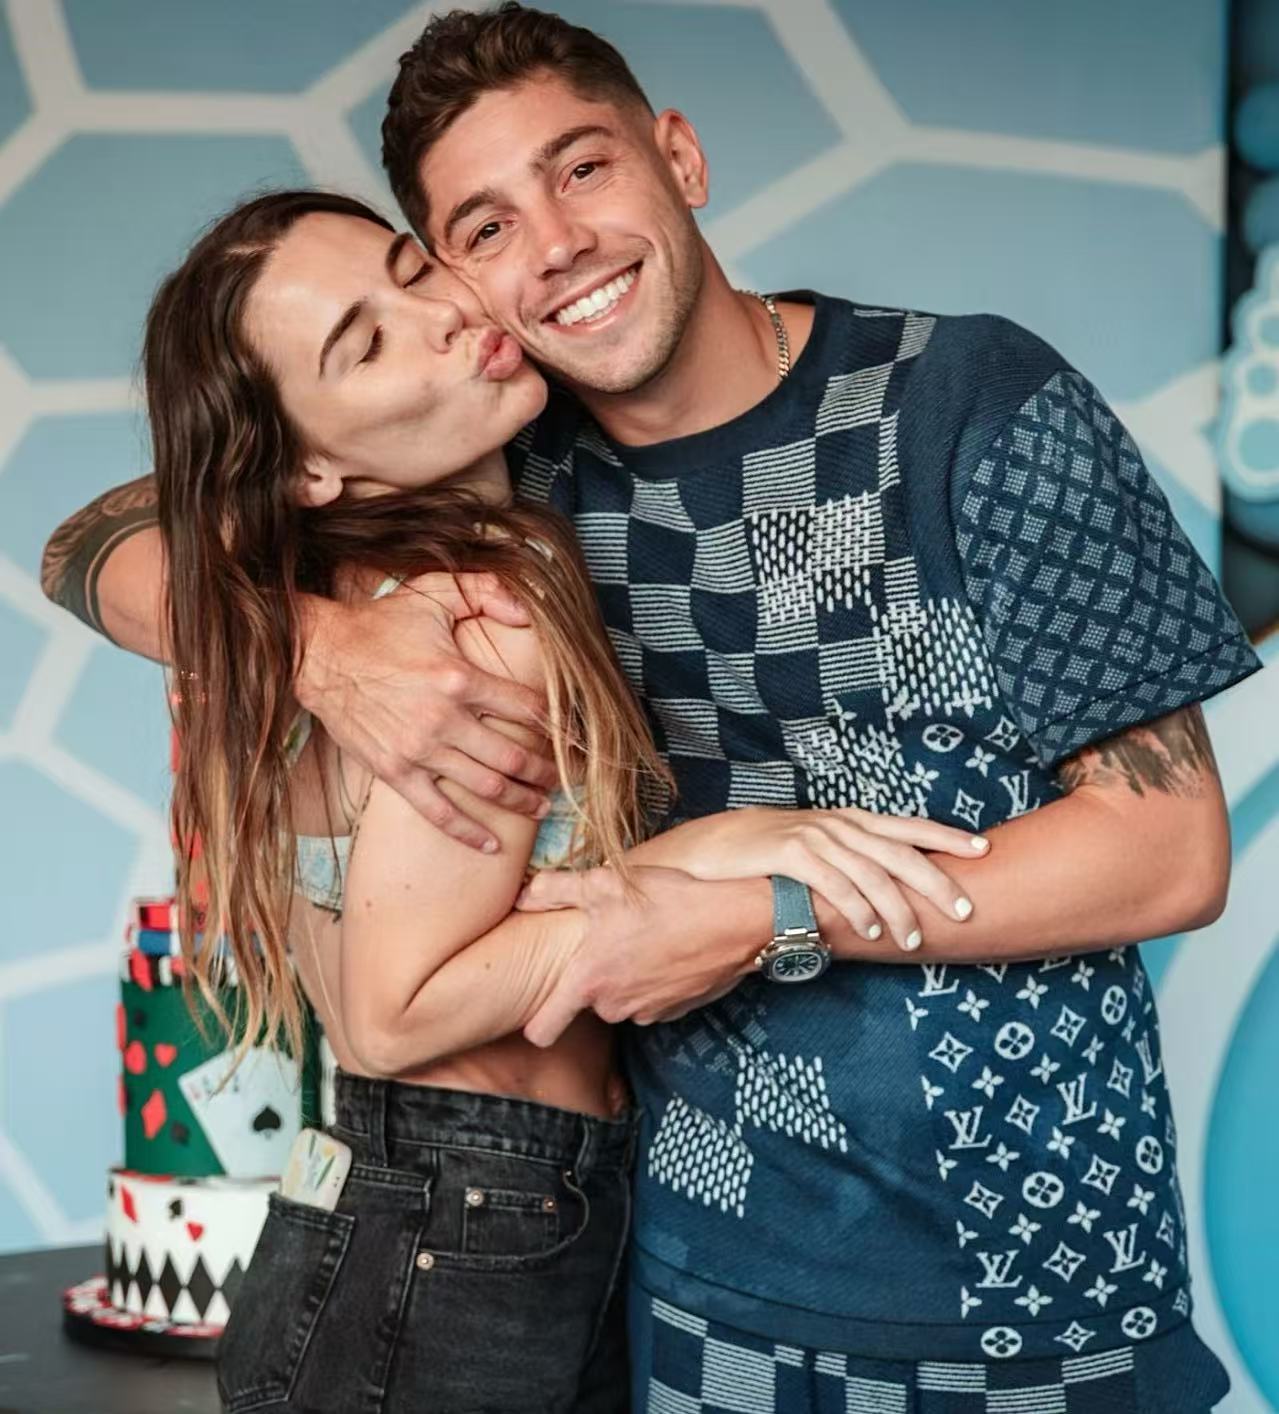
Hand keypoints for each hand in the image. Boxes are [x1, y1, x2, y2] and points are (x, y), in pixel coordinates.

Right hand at [296, 573, 558, 850]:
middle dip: (546, 772)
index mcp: (461, 677)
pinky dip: (467, 832)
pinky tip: (491, 843)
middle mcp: (444, 718)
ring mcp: (419, 749)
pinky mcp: (395, 771)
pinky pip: (437, 811)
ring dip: (520, 801)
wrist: (318, 654)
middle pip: (513, 756)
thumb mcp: (434, 592)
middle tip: (564, 780)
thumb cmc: (379, 623)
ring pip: (485, 786)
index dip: (561, 727)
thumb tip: (527, 610)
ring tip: (541, 806)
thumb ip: (486, 593)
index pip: (527, 709)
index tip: (579, 741)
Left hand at [516, 866, 761, 1045]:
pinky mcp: (675, 1011)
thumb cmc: (668, 899)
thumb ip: (556, 890)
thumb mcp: (605, 883)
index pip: (542, 1031)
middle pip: (588, 1005)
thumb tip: (523, 896)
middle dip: (595, 979)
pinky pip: (651, 1001)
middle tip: (610, 941)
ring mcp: (647, 1012)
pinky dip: (654, 982)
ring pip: (622, 1002)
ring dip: (626, 979)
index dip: (535, 1023)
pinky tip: (667, 951)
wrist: (734, 920)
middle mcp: (615, 1006)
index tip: (539, 1006)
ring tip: (642, 940)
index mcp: (589, 980)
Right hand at [642, 805, 989, 950]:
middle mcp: (838, 825)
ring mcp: (814, 837)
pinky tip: (869, 931)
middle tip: (964, 910)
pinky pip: (833, 883)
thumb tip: (890, 889)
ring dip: (896, 908)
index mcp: (851, 821)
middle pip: (900, 851)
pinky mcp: (789, 853)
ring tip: (912, 937)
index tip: (984, 849)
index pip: (908, 827)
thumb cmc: (770, 855)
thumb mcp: (817, 850)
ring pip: (870, 873)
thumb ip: (851, 861)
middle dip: (936, 881)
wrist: (714, 846)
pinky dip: (855, 908)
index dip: (947, 837)